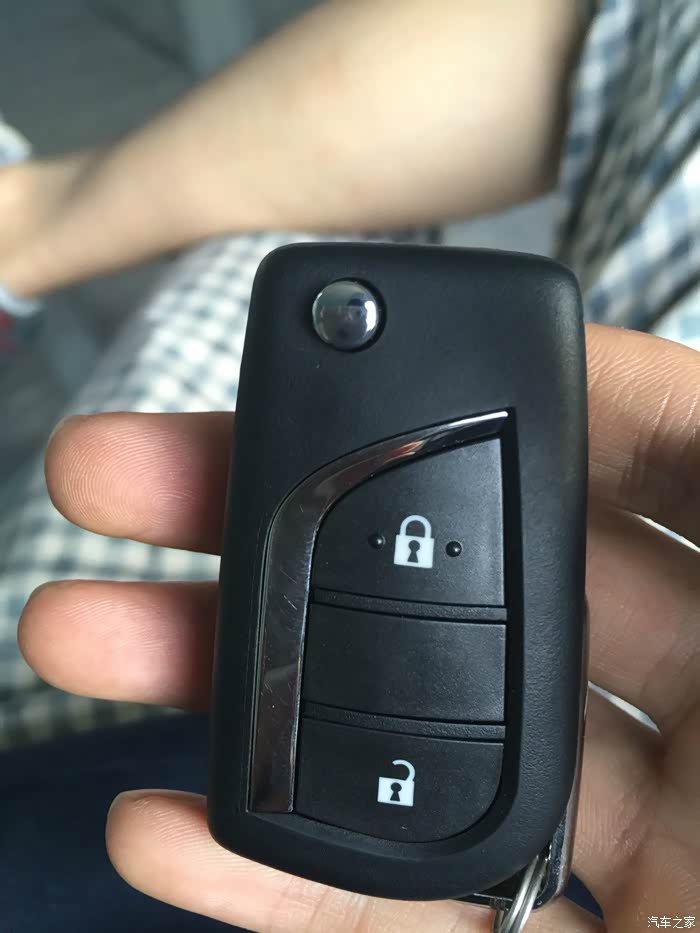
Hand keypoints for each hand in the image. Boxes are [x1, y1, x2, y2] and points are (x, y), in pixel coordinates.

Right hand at [19, 324, 699, 930]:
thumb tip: (624, 369)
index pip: (625, 453)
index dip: (496, 391)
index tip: (363, 363)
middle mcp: (693, 706)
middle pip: (465, 582)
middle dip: (296, 515)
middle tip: (144, 471)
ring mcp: (620, 841)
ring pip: (405, 740)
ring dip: (243, 686)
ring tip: (94, 630)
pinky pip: (406, 910)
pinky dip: (285, 876)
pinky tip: (173, 820)